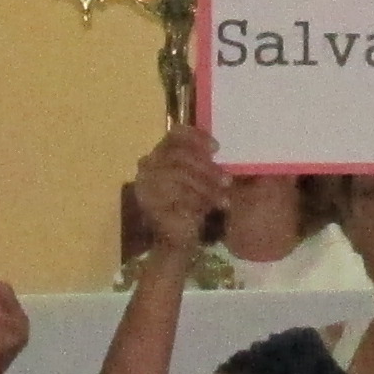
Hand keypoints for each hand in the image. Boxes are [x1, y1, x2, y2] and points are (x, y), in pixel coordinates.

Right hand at [128, 125, 224, 257]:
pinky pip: (177, 196)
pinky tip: (210, 209)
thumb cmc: (191, 205)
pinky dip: (197, 201)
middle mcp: (147, 166)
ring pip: (179, 175)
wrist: (177, 240)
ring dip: (206, 188)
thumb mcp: (200, 179)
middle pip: (178, 155)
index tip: (217, 148)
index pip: (174, 134)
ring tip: (224, 200)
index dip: (196, 137)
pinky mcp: (150, 203)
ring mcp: (145, 185)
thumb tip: (218, 148)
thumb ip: (204, 161)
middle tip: (228, 181)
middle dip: (207, 168)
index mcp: (159, 154)